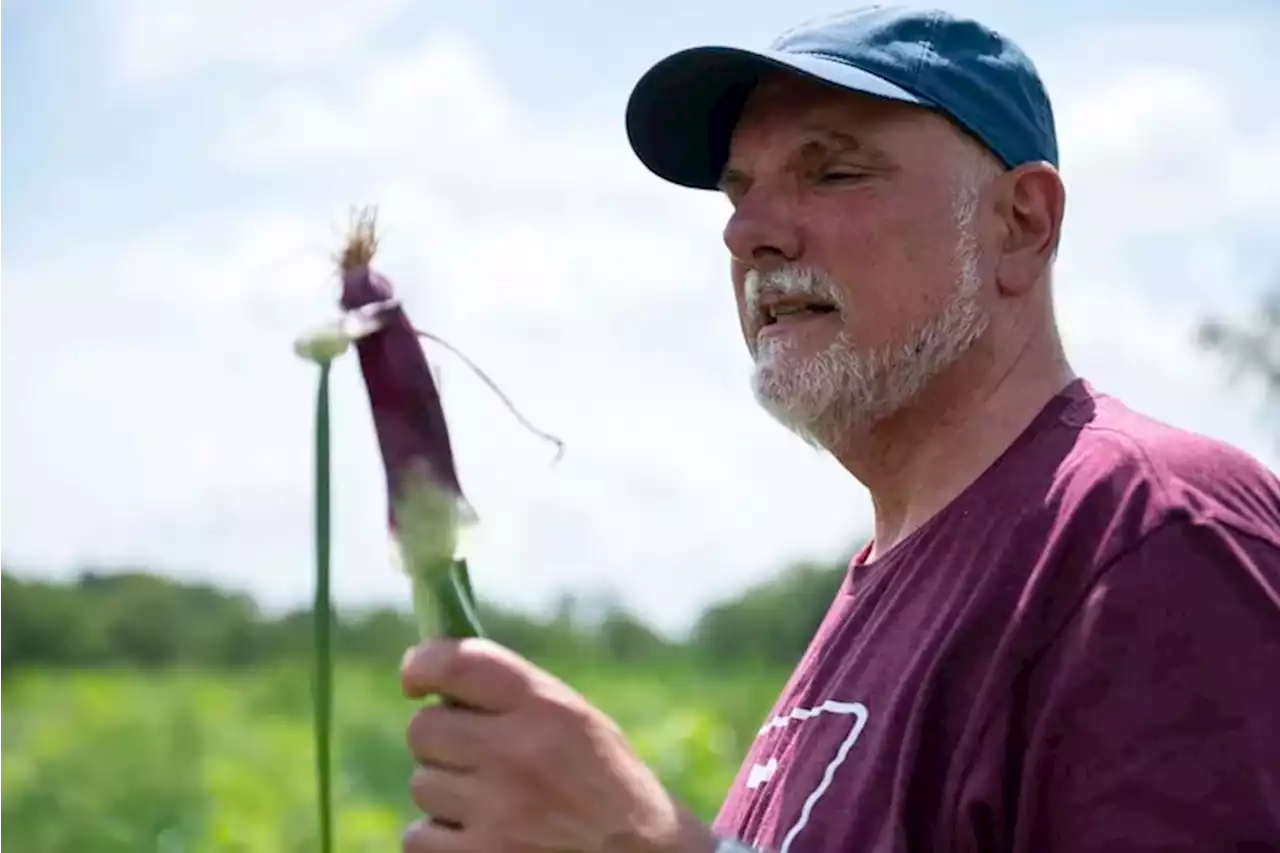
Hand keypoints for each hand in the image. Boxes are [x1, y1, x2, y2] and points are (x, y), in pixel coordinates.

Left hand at [400, 637, 717, 852]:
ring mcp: (497, 813)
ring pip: (421, 784)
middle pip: (424, 729)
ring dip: (447, 794)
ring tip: (497, 805)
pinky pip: (419, 837)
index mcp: (547, 709)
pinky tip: (485, 838)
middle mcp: (518, 754)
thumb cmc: (604, 786)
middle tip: (473, 755)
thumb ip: (516, 695)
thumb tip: (434, 674)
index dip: (423, 665)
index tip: (416, 678)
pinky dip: (442, 841)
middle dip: (441, 740)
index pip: (456, 663)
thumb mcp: (578, 723)